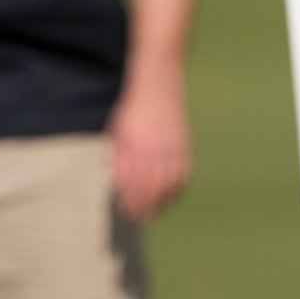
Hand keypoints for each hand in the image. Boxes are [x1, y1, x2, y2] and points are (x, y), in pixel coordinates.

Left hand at [107, 74, 191, 220]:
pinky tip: (169, 194)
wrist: (157, 83)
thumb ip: (118, 159)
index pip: (132, 185)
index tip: (124, 209)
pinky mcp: (182, 145)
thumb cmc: (132, 108)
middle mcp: (155, 151)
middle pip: (151, 190)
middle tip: (137, 216)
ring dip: (160, 202)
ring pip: (168, 186)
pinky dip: (176, 189)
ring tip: (152, 211)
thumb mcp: (118, 132)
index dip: (128, 201)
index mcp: (135, 148)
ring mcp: (171, 149)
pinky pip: (182, 175)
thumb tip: (117, 183)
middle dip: (143, 207)